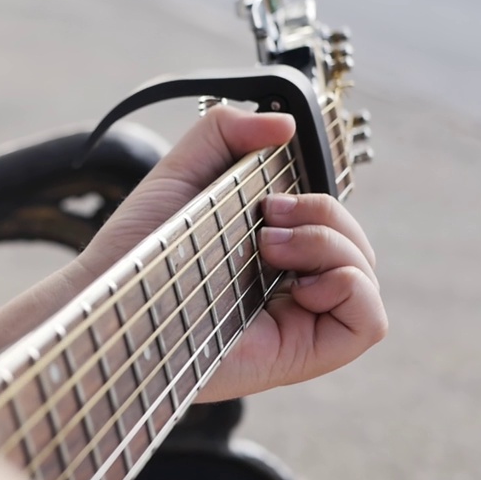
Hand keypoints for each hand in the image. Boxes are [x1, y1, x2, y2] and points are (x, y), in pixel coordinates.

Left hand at [74, 106, 386, 400]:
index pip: (331, 221)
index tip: (270, 197)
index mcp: (274, 250)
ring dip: (332, 244)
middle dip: (323, 214)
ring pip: (367, 274)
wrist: (109, 297)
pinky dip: (351, 286)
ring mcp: (300, 322)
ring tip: (270, 248)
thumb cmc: (137, 247)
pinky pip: (370, 322)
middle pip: (357, 243)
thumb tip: (284, 125)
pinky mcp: (302, 354)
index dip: (318, 201)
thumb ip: (224, 132)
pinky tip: (300, 283)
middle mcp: (291, 287)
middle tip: (266, 221)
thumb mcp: (180, 171)